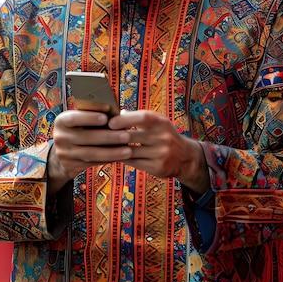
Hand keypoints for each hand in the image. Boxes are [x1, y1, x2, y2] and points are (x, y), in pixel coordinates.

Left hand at [48, 108, 208, 196]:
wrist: (185, 157)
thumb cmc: (164, 135)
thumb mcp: (158, 122)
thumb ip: (139, 118)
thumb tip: (115, 113)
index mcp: (161, 122)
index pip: (142, 118)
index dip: (124, 120)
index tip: (109, 122)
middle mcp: (163, 137)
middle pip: (132, 137)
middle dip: (114, 136)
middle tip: (97, 135)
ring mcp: (161, 154)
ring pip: (130, 152)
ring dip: (114, 149)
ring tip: (100, 146)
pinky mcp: (158, 168)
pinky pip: (133, 163)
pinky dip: (121, 159)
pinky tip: (111, 156)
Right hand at [48, 109, 132, 195]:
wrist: (62, 154)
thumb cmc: (78, 130)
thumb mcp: (80, 120)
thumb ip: (96, 115)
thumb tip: (119, 114)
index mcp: (62, 121)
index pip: (74, 118)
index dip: (89, 118)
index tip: (105, 117)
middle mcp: (60, 137)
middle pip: (86, 137)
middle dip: (108, 137)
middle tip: (126, 135)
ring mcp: (64, 153)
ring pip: (91, 153)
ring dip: (112, 152)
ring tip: (128, 150)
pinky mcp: (71, 166)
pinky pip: (93, 163)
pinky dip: (108, 160)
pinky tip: (120, 158)